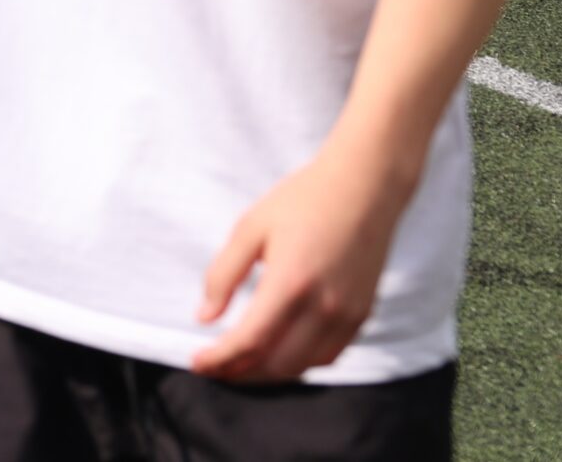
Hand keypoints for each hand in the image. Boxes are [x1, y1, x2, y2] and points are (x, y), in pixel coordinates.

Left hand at [191, 146, 408, 381]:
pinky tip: (277, 354)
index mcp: (291, 282)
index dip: (220, 359)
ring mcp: (347, 315)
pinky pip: (328, 356)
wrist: (364, 188)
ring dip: (267, 373)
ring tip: (238, 365)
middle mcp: (323, 307)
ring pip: (302, 366)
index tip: (197, 363)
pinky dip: (298, 363)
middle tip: (213, 368)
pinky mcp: (362, 315)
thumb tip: (205, 318)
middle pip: (275, 363)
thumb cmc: (303, 201)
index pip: (250, 341)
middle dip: (239, 372)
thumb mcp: (250, 228)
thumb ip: (224, 275)